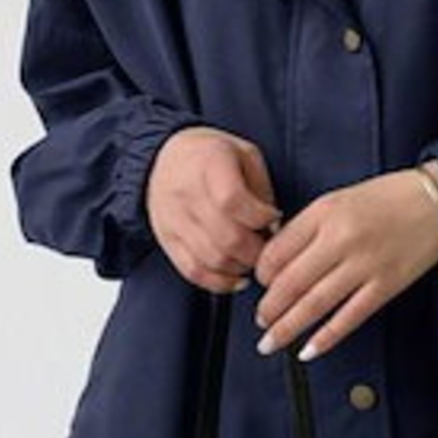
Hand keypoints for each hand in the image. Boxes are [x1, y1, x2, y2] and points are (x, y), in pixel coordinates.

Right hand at [147, 125, 282, 291]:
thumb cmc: (212, 156)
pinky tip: (238, 278)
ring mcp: (173, 220)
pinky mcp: (167, 240)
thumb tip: (274, 228)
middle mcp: (186, 193)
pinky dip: (219, 282)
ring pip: (212, 259)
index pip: (233, 201)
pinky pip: (193, 272)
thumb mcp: (244, 154)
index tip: (274, 218)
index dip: (260, 218)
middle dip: (257, 250)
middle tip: (269, 246)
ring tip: (253, 258)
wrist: (162, 158)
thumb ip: (261, 189)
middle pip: (227, 238)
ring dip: (242, 267)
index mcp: (208, 164)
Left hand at [252, 164, 437, 360]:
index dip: (261, 275)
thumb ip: (307, 226)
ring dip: (287, 328)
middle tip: (261, 320)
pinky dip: (326, 338)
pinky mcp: (386, 286)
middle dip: (268, 308)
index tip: (260, 285)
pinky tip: (309, 350)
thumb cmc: (389, 198)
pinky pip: (349, 318)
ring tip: (271, 341)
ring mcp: (364, 265)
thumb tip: (277, 259)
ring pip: (314, 305)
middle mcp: (341, 238)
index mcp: (324, 212)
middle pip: (290, 283)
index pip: (277, 252)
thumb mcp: (338, 198)